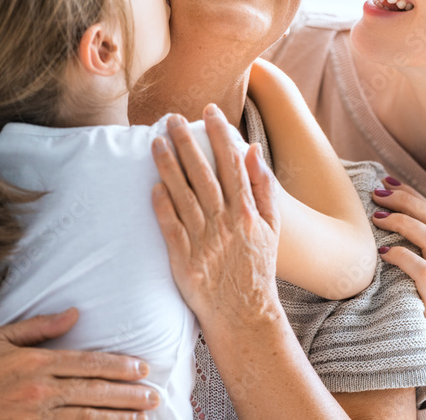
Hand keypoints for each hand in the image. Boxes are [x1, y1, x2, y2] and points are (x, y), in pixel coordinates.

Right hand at [0, 307, 158, 418]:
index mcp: (34, 363)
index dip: (119, 366)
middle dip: (128, 394)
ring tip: (142, 415)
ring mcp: (33, 418)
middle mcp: (38, 391)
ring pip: (86, 417)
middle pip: (94, 391)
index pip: (88, 362)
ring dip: (117, 417)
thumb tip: (74, 314)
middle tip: (155, 395)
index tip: (143, 368)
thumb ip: (39, 328)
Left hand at [151, 104, 282, 327]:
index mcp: (247, 212)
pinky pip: (171, 227)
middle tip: (171, 118)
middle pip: (203, 174)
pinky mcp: (184, 260)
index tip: (209, 112)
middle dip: (187, 142)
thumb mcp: (272, 227)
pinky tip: (152, 185)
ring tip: (155, 141)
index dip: (219, 134)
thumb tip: (253, 151)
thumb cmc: (257, 267)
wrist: (244, 313)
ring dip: (168, 166)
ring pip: (182, 195)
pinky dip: (162, 205)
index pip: (231, 163)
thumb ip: (263, 188)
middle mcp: (225, 222)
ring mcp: (203, 240)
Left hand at [371, 178, 425, 381]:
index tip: (387, 182)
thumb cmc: (422, 317)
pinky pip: (424, 272)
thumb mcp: (424, 283)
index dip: (413, 196)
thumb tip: (380, 224)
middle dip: (407, 202)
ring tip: (377, 217)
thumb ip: (413, 256)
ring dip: (404, 223)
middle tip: (378, 192)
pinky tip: (383, 251)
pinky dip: (403, 256)